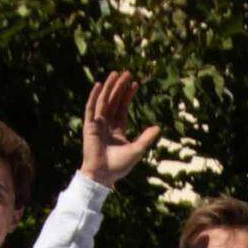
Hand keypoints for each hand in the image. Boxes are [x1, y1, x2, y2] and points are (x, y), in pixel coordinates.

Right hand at [83, 69, 162, 186]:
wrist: (103, 175)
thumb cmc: (119, 166)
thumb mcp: (137, 150)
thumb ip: (146, 137)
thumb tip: (158, 127)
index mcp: (117, 130)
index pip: (122, 108)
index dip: (128, 96)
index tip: (135, 84)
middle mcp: (106, 125)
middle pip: (113, 101)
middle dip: (120, 87)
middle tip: (126, 72)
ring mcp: (97, 124)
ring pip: (103, 101)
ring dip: (109, 87)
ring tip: (115, 73)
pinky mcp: (89, 126)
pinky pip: (90, 108)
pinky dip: (94, 97)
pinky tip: (99, 85)